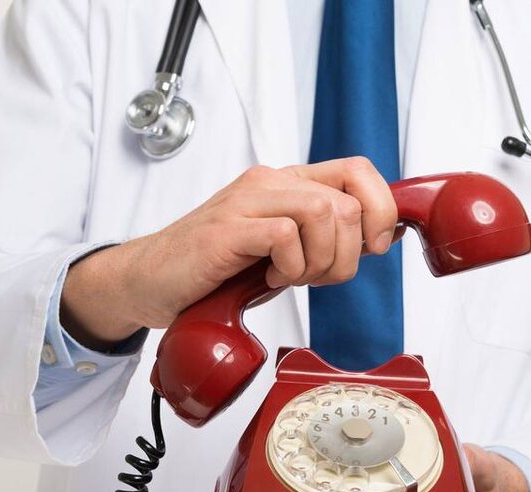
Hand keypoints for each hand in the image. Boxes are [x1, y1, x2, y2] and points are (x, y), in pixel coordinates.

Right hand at [61, 157, 396, 346]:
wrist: (150, 281)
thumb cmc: (215, 269)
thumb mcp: (283, 251)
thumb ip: (325, 238)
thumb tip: (379, 238)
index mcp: (287, 184)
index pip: (359, 172)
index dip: (381, 212)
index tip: (370, 249)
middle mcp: (269, 183)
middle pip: (348, 202)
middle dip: (347, 254)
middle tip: (317, 276)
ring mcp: (247, 201)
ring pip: (324, 214)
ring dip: (320, 262)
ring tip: (291, 278)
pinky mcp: (227, 228)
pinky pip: (285, 236)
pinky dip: (290, 268)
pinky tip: (270, 278)